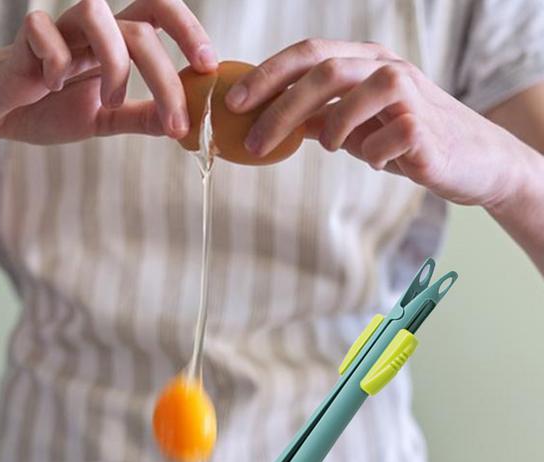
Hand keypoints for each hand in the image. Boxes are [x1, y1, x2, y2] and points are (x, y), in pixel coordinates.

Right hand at [0, 0, 216, 149]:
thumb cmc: (43, 110)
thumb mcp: (100, 120)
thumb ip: (137, 117)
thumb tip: (180, 125)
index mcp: (112, 43)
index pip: (156, 16)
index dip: (187, 31)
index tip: (208, 67)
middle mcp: (90, 31)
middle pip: (139, 25)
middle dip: (164, 73)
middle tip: (178, 117)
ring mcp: (57, 31)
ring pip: (96, 12)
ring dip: (115, 62)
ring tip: (109, 102)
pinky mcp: (23, 41)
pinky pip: (43, 29)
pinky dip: (57, 59)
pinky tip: (53, 86)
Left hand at [224, 39, 523, 207]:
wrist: (470, 161)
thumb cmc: (406, 140)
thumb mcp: (356, 126)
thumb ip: (320, 118)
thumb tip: (269, 123)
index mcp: (364, 62)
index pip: (308, 55)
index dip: (268, 76)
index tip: (233, 104)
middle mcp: (386, 68)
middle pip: (324, 72)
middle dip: (279, 108)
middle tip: (251, 142)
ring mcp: (409, 94)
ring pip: (354, 95)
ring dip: (332, 129)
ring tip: (332, 147)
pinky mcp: (425, 127)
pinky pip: (386, 138)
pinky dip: (373, 154)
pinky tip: (381, 161)